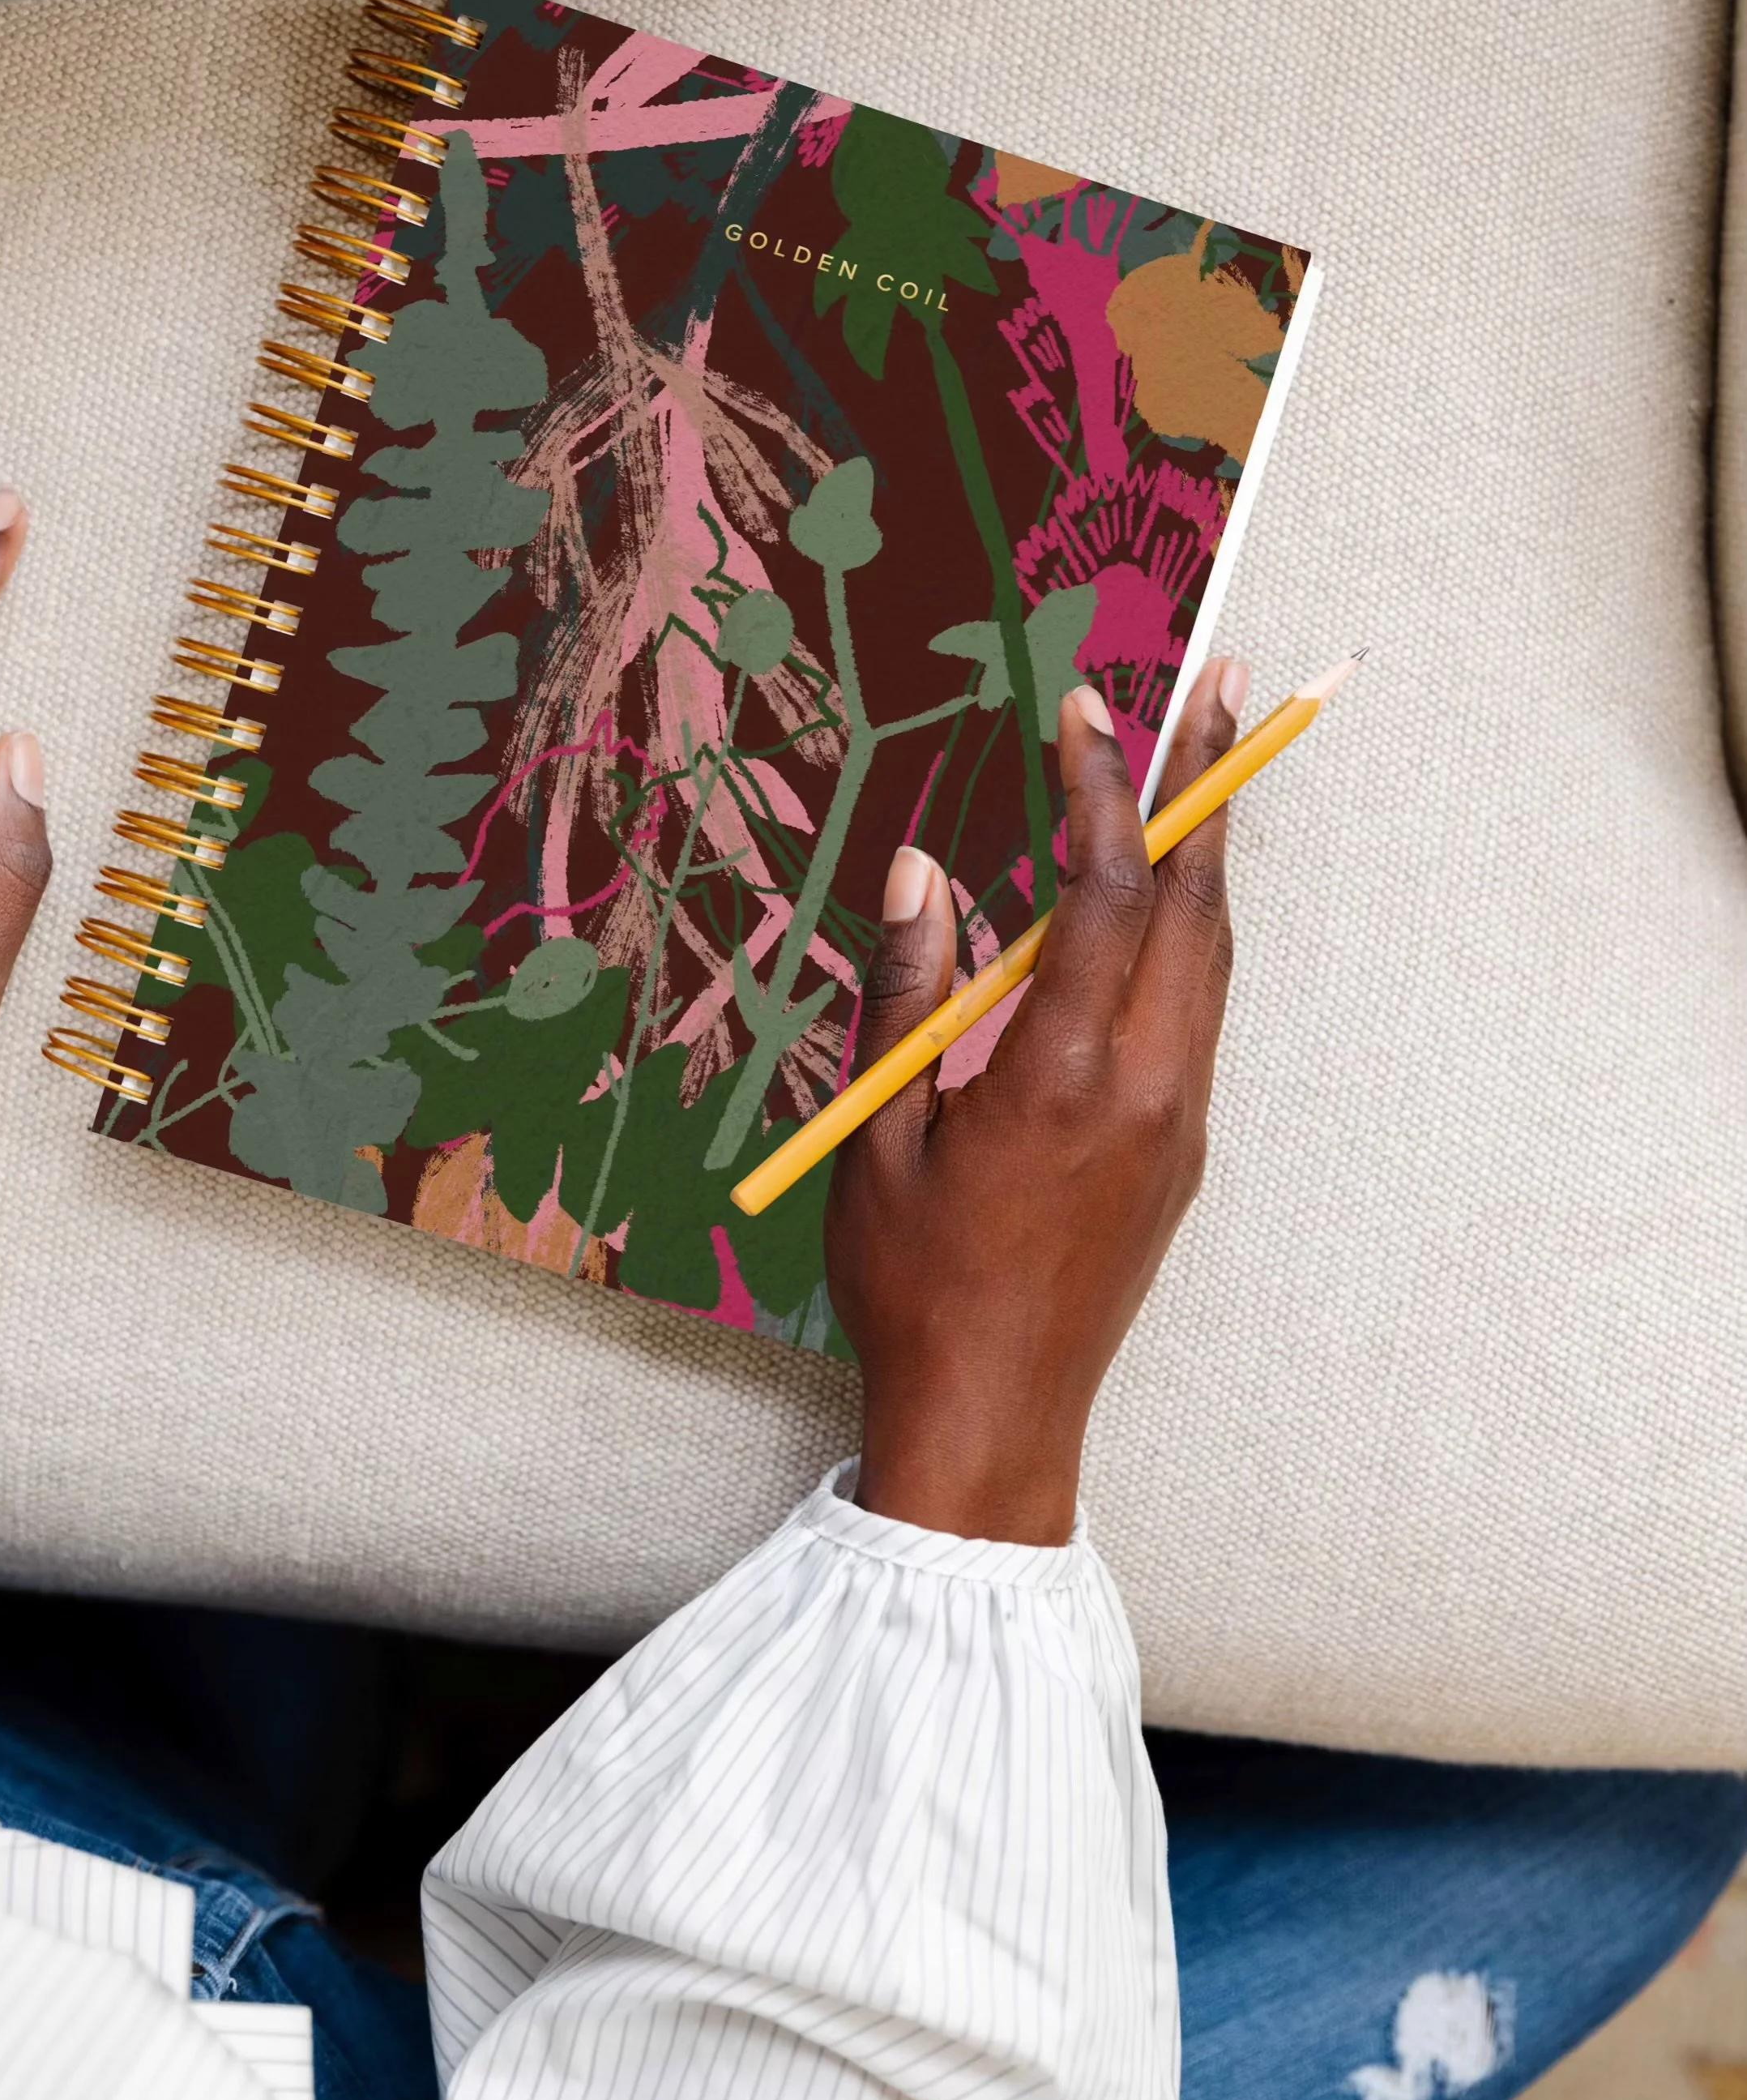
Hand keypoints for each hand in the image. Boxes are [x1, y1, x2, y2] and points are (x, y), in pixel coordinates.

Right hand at [824, 657, 1247, 1543]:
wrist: (996, 1417)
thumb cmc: (914, 1284)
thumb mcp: (877, 1135)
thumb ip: (904, 993)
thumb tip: (921, 868)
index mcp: (1062, 1078)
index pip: (1101, 895)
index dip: (1100, 789)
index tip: (1087, 706)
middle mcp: (1147, 1087)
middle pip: (1196, 904)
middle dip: (1208, 784)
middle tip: (1221, 682)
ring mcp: (1180, 1119)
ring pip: (1213, 955)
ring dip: (1207, 852)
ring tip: (1203, 760)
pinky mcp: (1185, 1148)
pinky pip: (1200, 1010)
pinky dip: (1189, 930)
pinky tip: (1158, 896)